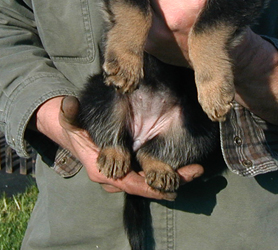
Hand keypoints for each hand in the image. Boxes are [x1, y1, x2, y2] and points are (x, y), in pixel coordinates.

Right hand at [35, 96, 203, 198]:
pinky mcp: (137, 162)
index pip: (128, 183)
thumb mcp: (70, 120)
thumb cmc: (75, 127)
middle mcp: (118, 175)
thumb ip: (69, 113)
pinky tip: (190, 165)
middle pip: (146, 184)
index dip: (148, 186)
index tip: (167, 187)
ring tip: (196, 169)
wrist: (78, 131)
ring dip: (174, 176)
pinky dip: (171, 169)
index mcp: (103, 169)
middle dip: (168, 182)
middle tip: (192, 173)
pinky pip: (154, 170)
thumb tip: (68, 103)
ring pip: (153, 179)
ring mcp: (129, 169)